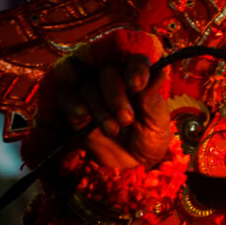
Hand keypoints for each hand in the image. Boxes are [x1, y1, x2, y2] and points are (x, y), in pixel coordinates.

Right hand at [41, 31, 170, 168]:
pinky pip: (65, 96)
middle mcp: (115, 80)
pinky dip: (73, 104)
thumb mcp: (157, 121)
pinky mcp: (74, 107)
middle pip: (108, 72)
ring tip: (113, 130)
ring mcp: (93, 93)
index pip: (135, 60)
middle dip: (116, 97)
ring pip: (89, 87)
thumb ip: (153, 98)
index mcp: (139, 78)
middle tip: (126, 120)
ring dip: (100, 109)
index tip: (136, 86)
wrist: (132, 164)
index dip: (135, 69)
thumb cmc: (150, 138)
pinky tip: (83, 116)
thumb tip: (160, 72)